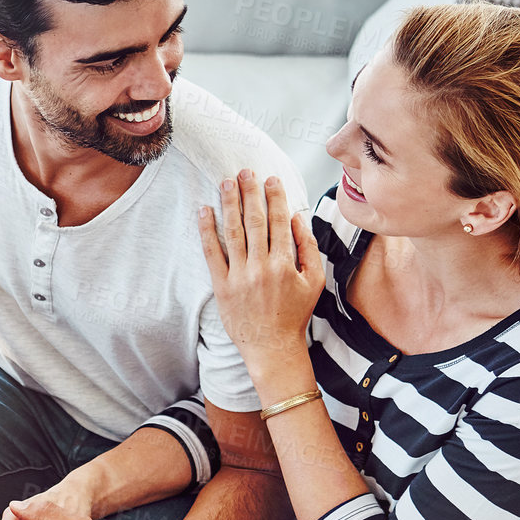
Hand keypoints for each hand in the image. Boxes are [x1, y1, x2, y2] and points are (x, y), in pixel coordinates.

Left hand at [198, 173, 323, 379]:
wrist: (273, 348)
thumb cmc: (295, 314)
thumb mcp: (314, 281)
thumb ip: (308, 248)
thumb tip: (297, 218)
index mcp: (285, 264)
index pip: (279, 221)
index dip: (274, 197)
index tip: (271, 179)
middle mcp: (261, 267)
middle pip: (254, 221)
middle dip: (250, 193)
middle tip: (245, 171)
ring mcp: (240, 276)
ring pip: (233, 232)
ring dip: (230, 204)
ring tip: (226, 182)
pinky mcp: (222, 286)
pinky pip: (213, 253)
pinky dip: (207, 231)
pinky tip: (205, 211)